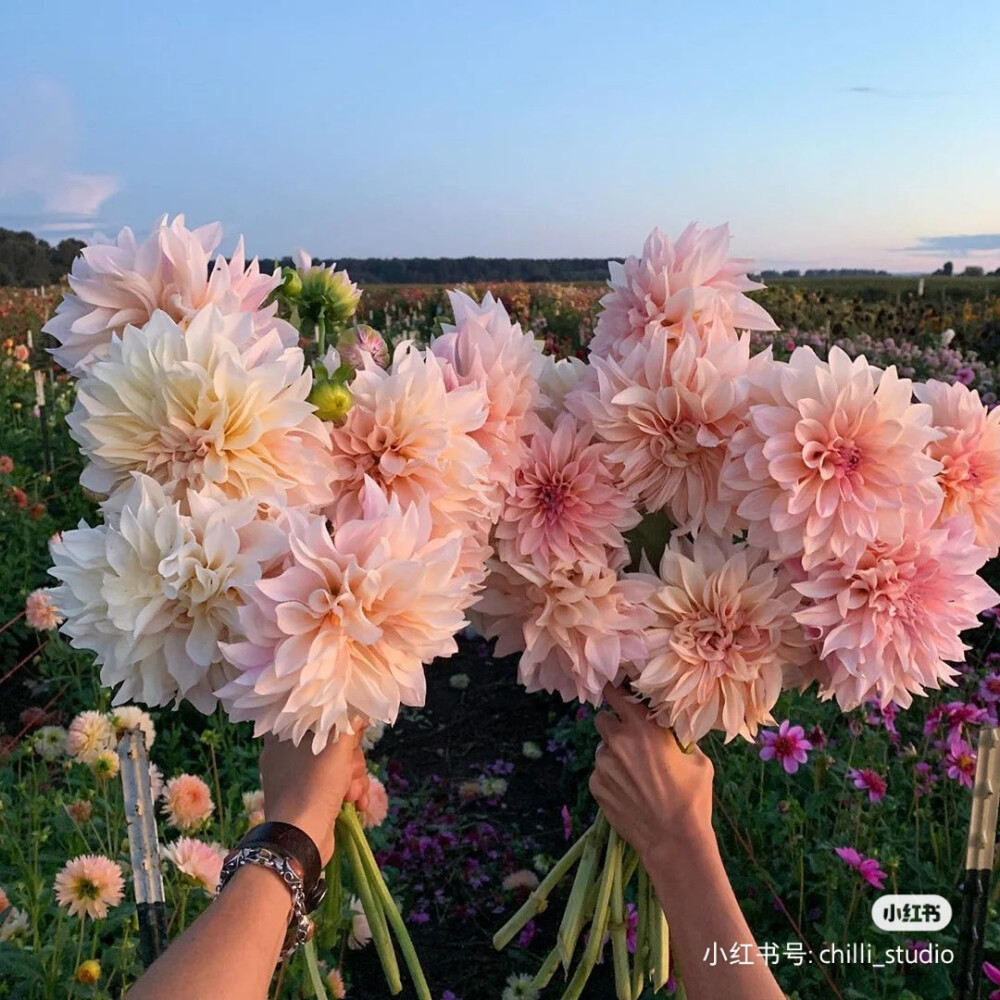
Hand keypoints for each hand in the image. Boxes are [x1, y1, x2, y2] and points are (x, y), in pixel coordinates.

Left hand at [260, 728, 370, 865]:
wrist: (300, 838)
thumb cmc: (314, 784)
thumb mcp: (337, 745)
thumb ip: (350, 722)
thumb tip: (360, 712)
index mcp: (284, 734)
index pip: (318, 716)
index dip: (341, 725)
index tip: (353, 734)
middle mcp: (286, 754)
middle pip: (334, 742)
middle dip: (351, 760)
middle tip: (349, 772)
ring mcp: (296, 779)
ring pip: (338, 765)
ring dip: (353, 779)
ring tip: (352, 794)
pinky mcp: (306, 798)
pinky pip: (334, 785)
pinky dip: (348, 793)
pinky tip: (356, 804)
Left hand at [590, 686, 714, 866]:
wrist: (675, 840)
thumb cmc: (693, 798)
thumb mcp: (697, 759)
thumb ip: (677, 738)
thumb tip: (670, 728)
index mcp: (644, 728)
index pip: (617, 695)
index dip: (615, 691)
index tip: (616, 691)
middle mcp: (619, 741)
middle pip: (602, 719)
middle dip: (613, 726)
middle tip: (629, 741)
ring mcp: (604, 764)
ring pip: (602, 749)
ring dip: (613, 755)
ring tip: (634, 776)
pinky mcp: (596, 786)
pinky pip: (600, 773)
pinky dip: (610, 778)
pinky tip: (629, 793)